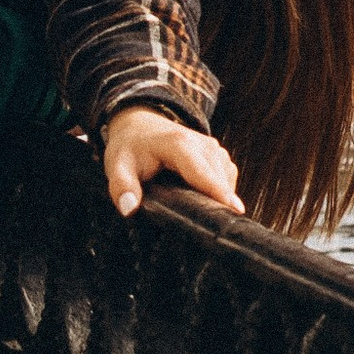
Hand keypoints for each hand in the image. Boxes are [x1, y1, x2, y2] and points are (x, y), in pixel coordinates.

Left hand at [101, 106, 241, 218]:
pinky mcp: (217, 154)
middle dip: (221, 203)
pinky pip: (227, 175)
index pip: (203, 173)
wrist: (139, 124)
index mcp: (178, 145)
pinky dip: (222, 190)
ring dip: (221, 198)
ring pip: (227, 178)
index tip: (235, 211)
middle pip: (220, 179)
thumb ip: (121, 186)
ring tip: (209, 219)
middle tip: (215, 230)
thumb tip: (129, 208)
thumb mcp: (118, 165)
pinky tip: (207, 203)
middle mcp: (201, 143)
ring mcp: (212, 147)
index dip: (219, 192)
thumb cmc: (130, 148)